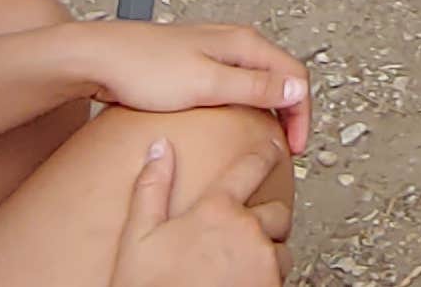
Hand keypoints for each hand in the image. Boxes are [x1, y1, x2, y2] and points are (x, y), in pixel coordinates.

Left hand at [79, 20, 313, 153]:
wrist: (96, 59)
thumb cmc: (143, 68)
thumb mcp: (206, 84)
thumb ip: (254, 87)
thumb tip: (295, 91)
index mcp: (243, 43)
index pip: (295, 76)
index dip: (301, 114)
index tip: (295, 147)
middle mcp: (232, 42)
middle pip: (280, 78)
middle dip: (289, 113)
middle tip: (285, 147)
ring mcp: (213, 53)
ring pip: (257, 82)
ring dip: (267, 111)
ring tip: (262, 139)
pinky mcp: (195, 66)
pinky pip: (233, 87)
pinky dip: (243, 108)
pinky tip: (230, 125)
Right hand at [114, 138, 281, 286]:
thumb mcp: (138, 237)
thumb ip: (151, 188)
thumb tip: (159, 149)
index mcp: (216, 211)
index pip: (249, 167)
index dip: (264, 153)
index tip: (272, 148)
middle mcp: (247, 233)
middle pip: (277, 212)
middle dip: (266, 219)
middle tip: (244, 231)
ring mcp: (264, 264)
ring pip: (282, 249)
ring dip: (267, 253)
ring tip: (239, 267)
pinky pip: (279, 277)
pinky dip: (266, 278)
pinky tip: (241, 283)